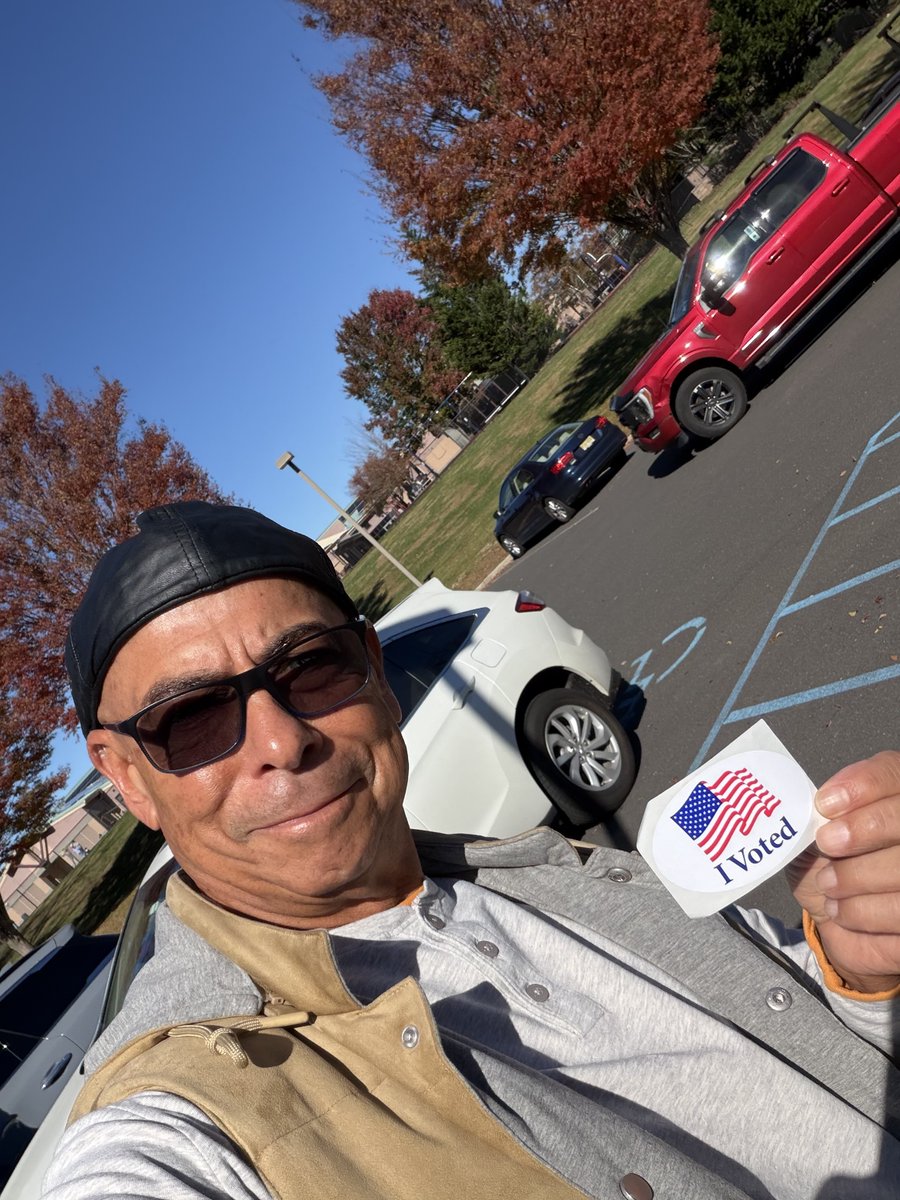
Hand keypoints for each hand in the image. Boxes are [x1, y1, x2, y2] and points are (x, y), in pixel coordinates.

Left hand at [788, 751, 899, 993]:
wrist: (839, 921)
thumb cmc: (825, 866)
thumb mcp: (809, 834)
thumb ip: (815, 812)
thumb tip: (819, 801)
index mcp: (891, 796)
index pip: (891, 773)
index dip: (864, 784)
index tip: (826, 803)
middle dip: (863, 829)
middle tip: (826, 843)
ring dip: (857, 876)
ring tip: (827, 884)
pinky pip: (898, 909)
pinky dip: (863, 910)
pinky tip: (840, 909)